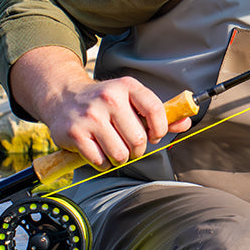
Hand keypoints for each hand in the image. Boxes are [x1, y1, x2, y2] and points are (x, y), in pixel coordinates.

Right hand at [9, 46, 191, 168]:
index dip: (160, 129)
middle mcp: (109, 98)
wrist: (63, 97)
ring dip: (121, 158)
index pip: (155, 110)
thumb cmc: (106, 103)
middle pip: (138, 139)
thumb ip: (160, 113)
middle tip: (131, 146)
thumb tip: (186, 123)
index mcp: (127, 87)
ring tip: (115, 149)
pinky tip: (99, 152)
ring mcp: (90, 116)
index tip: (154, 135)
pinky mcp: (75, 133)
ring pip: (120, 153)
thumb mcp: (132, 99)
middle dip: (138, 149)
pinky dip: (103, 163)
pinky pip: (100, 160)